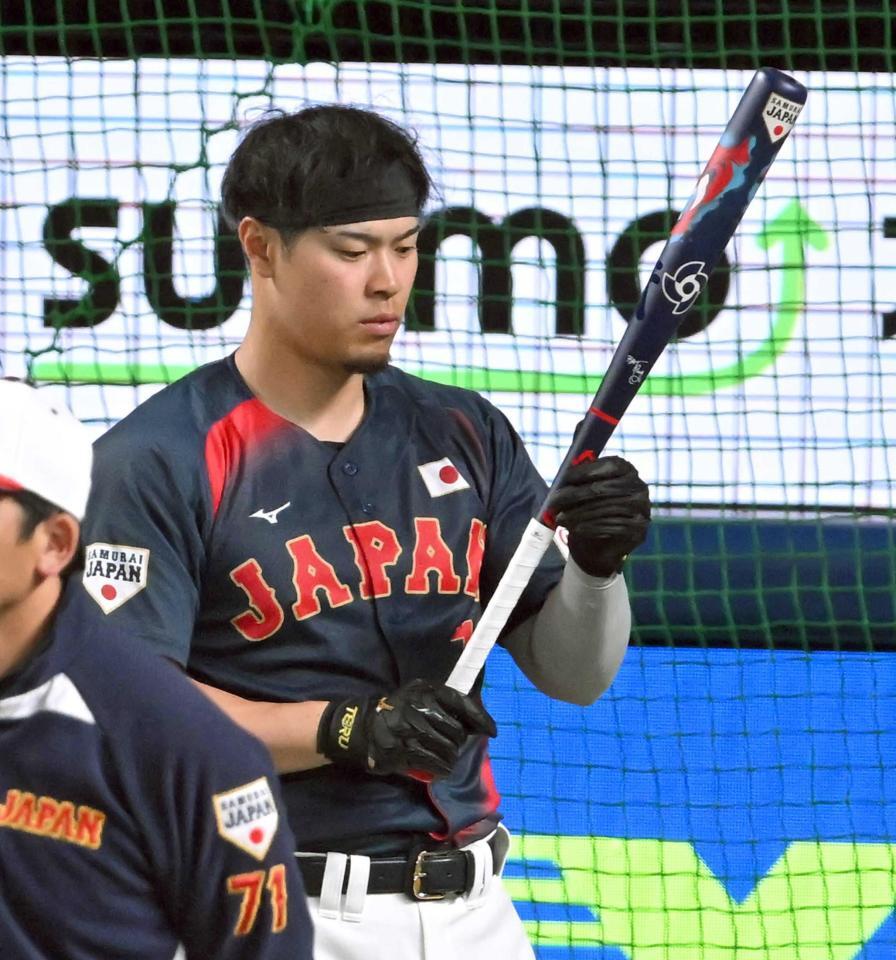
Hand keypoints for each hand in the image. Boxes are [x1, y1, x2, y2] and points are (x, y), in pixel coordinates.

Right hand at [317, 679, 496, 778]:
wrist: (364, 727)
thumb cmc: (398, 710)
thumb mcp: (419, 694)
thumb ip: (445, 702)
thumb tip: (476, 721)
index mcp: (426, 691)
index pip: (461, 703)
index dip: (480, 718)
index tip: (492, 730)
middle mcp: (420, 709)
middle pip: (458, 732)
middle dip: (458, 741)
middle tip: (450, 743)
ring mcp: (412, 732)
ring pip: (449, 750)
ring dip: (450, 756)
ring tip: (442, 755)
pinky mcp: (405, 753)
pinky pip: (436, 765)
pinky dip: (442, 768)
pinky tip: (438, 767)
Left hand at [549, 455, 650, 577]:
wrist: (599, 546)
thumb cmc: (589, 511)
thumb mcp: (582, 492)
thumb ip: (577, 481)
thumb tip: (562, 476)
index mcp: (627, 471)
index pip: (611, 465)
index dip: (587, 470)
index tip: (564, 478)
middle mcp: (639, 487)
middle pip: (604, 488)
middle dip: (575, 495)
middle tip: (554, 501)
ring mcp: (642, 510)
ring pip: (605, 509)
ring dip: (578, 514)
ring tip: (560, 519)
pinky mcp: (638, 530)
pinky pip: (611, 526)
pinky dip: (590, 527)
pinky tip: (575, 529)